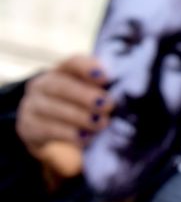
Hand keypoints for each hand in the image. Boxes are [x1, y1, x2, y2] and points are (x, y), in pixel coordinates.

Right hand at [15, 55, 112, 179]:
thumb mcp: (92, 97)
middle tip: (107, 105)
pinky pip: (46, 129)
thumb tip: (131, 94)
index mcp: (62, 72)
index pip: (72, 63)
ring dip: (78, 117)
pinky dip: (68, 134)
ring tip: (100, 124)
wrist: (50, 132)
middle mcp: (43, 85)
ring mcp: (32, 105)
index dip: (87, 68)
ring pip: (51, 108)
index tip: (105, 77)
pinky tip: (85, 138)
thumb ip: (105, 92)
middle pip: (60, 85)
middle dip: (85, 96)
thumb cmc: (81, 110)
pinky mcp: (28, 127)